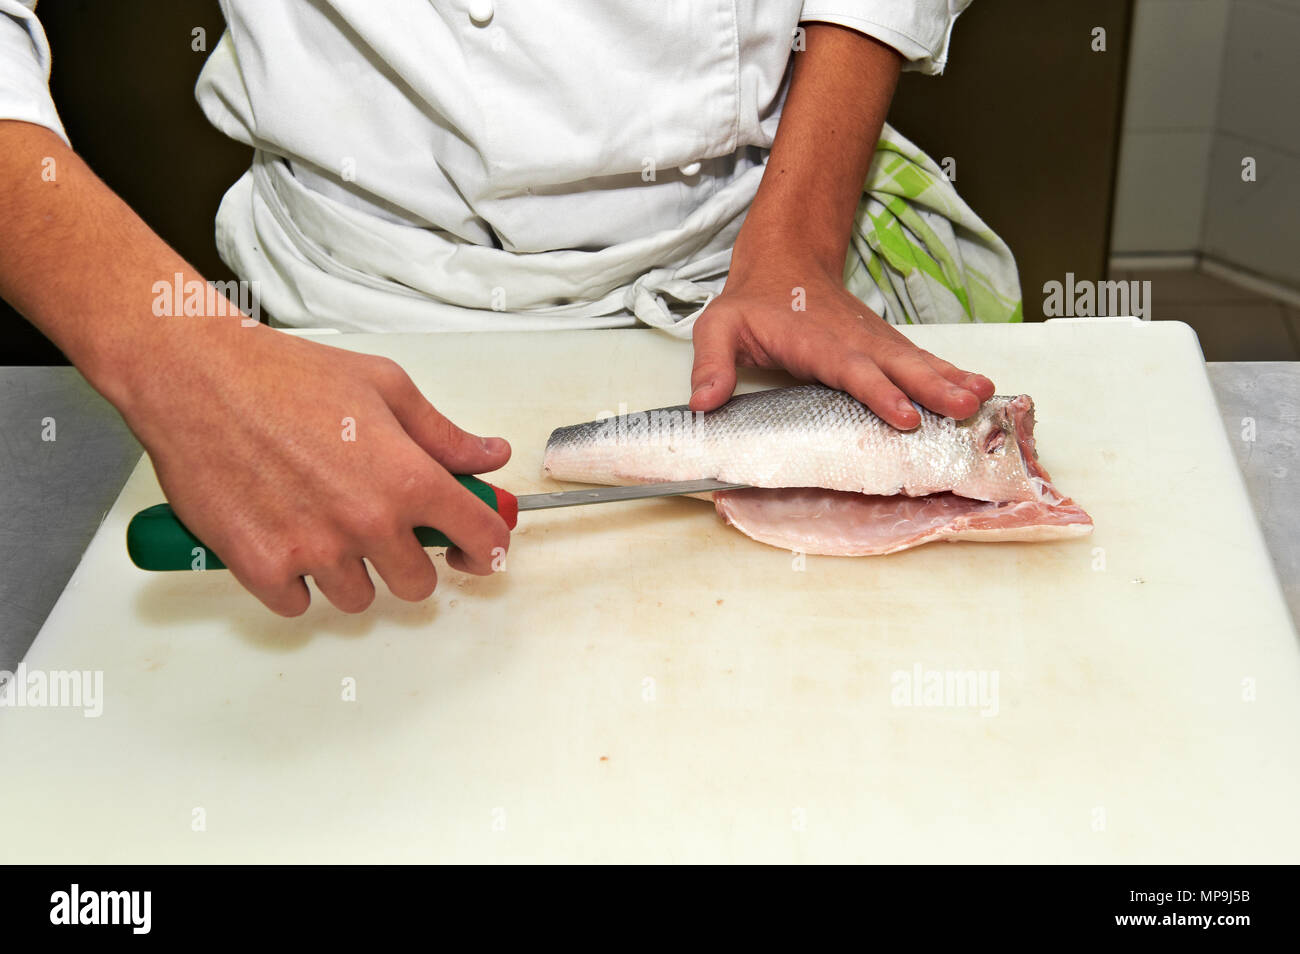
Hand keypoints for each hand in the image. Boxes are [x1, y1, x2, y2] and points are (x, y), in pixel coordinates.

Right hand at [117, 324, 510, 615]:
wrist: (196, 378)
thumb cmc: (285, 375)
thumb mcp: (385, 387)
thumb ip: (443, 434)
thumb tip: (488, 455)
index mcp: (407, 477)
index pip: (478, 536)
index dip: (486, 548)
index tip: (479, 552)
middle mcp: (367, 521)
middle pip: (418, 585)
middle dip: (409, 561)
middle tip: (385, 531)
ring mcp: (314, 550)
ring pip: (358, 598)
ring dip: (350, 573)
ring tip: (324, 526)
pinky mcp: (261, 567)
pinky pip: (297, 605)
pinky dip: (295, 583)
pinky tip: (286, 541)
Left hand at [688, 257, 994, 428]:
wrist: (784, 260)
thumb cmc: (751, 304)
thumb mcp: (717, 327)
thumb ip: (710, 364)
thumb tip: (704, 403)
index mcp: (812, 340)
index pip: (848, 368)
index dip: (877, 391)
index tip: (903, 414)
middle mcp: (851, 340)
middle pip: (895, 365)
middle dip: (930, 387)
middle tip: (961, 407)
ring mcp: (872, 341)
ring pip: (915, 361)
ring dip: (949, 380)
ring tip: (982, 398)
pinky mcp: (883, 345)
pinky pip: (919, 362)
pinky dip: (950, 374)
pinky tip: (977, 389)